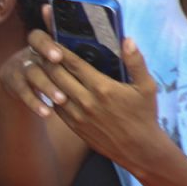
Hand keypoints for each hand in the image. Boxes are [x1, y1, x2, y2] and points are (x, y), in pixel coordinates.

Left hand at [13, 27, 167, 173]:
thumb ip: (136, 62)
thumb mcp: (147, 87)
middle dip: (47, 59)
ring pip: (53, 91)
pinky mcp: (73, 126)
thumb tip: (126, 39)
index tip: (50, 36)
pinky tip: (48, 85)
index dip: (59, 49)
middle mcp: (85, 101)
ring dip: (45, 76)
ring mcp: (77, 115)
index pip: (73, 63)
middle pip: (57, 75)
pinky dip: (50, 94)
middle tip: (39, 46)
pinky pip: (55, 107)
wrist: (137, 149)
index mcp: (102, 87)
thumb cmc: (144, 115)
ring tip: (39, 63)